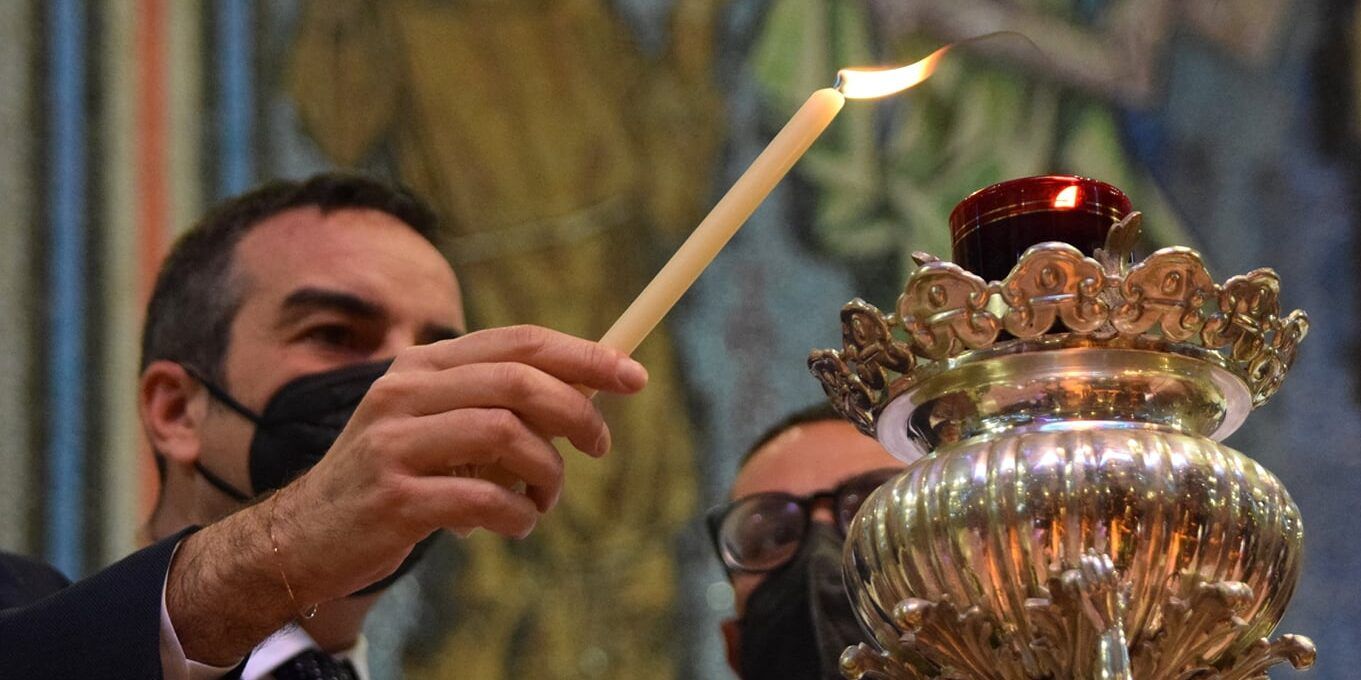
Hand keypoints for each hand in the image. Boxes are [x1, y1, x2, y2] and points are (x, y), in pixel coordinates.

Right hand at [167, 326, 646, 662]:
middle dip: (578, 413)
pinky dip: (517, 515)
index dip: (584, 355)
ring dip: (547, 473)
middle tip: (601, 446)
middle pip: (519, 382)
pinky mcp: (394, 498)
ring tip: (543, 498)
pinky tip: (514, 525)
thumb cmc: (390, 476)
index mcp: (422, 365)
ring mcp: (395, 443)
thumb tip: (585, 392)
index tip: (633, 376)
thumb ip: (495, 402)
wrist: (303, 536)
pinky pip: (484, 500)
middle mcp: (405, 392)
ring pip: (507, 436)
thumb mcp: (433, 423)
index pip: (518, 342)